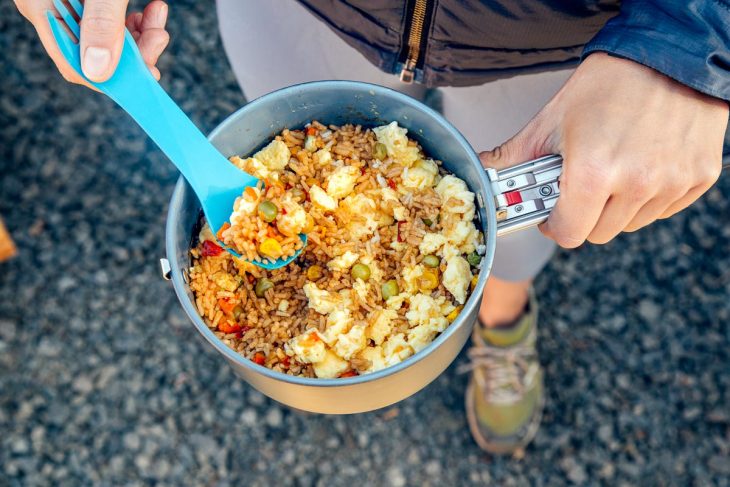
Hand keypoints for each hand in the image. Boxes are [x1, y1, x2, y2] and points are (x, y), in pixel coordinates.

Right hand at [13, 0, 168, 86]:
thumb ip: (102, 23)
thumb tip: (98, 72)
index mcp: (43, 9)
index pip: (75, 66)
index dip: (114, 78)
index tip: (147, 76)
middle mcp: (51, 9)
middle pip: (95, 53)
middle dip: (134, 51)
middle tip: (159, 38)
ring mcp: (66, 3)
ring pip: (107, 37)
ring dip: (139, 34)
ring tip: (158, 16)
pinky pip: (109, 20)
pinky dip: (133, 20)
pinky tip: (151, 9)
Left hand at [481, 52, 728, 246]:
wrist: (669, 55)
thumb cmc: (607, 83)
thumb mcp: (552, 120)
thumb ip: (516, 157)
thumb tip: (483, 172)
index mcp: (593, 173)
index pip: (569, 234)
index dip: (555, 225)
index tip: (553, 213)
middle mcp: (636, 183)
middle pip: (599, 233)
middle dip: (583, 214)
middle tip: (581, 184)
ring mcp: (670, 183)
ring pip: (630, 223)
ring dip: (616, 207)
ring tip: (614, 167)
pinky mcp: (697, 178)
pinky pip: (663, 209)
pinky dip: (649, 197)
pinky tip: (643, 163)